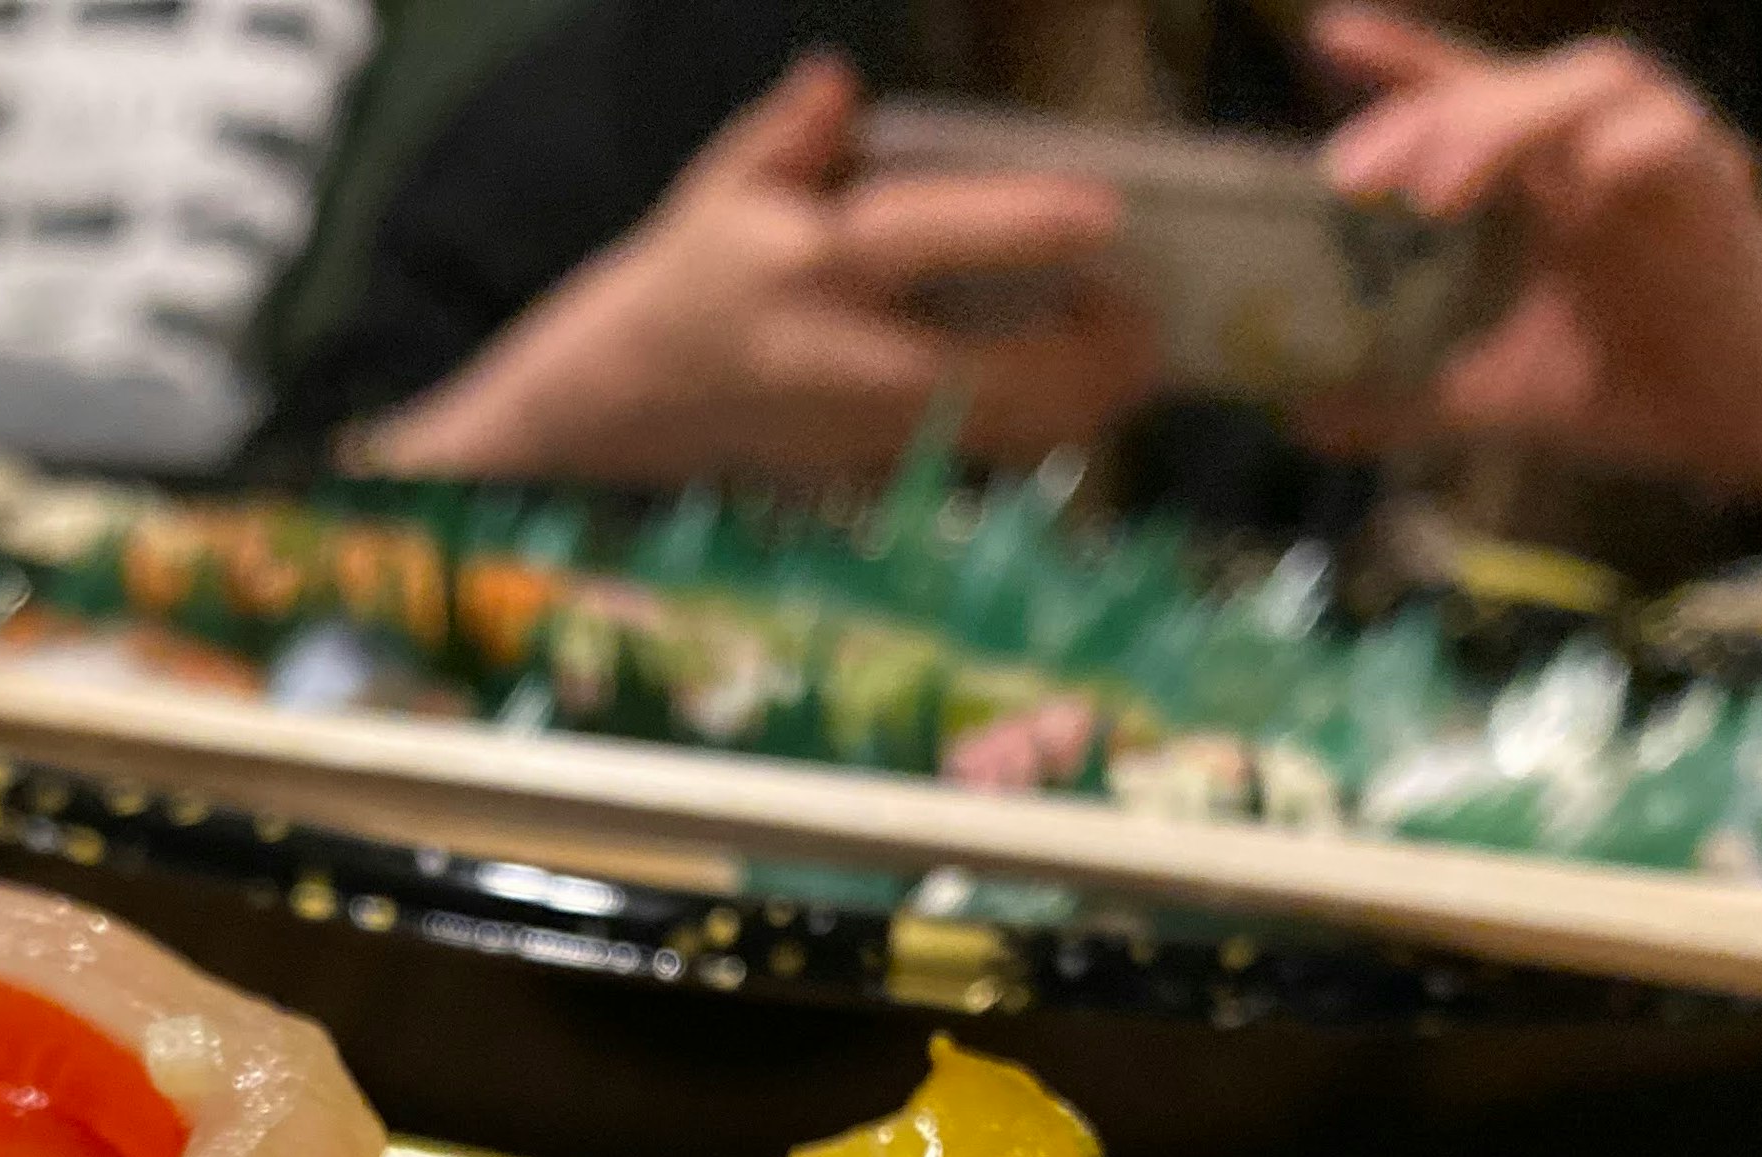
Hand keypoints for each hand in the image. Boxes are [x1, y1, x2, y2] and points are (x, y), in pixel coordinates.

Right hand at [369, 54, 1162, 482]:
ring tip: (1127, 335)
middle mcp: (859, 363)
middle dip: (1100, 347)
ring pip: (1023, 431)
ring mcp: (882, 433)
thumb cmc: (687, 282)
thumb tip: (839, 81)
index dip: (1023, 227)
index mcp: (817, 268)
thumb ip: (788, 133)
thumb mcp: (720, 189)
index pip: (930, 240)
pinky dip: (1061, 419)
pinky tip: (1083, 377)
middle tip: (1137, 298)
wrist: (625, 408)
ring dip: (1096, 392)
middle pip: (1012, 376)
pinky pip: (1003, 452)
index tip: (1102, 214)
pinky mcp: (892, 471)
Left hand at [1311, 5, 1761, 499]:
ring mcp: (1658, 156)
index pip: (1464, 94)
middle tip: (1352, 177)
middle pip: (1508, 84)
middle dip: (1427, 112)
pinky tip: (1576, 184)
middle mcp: (1592, 147)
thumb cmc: (1627, 386)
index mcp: (1538, 177)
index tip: (1333, 40)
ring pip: (1588, 83)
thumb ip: (1402, 395)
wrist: (1747, 427)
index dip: (1405, 60)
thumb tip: (1301, 414)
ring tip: (1439, 189)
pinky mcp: (1719, 188)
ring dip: (1508, 119)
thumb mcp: (1491, 395)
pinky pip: (1672, 137)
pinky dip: (1623, 146)